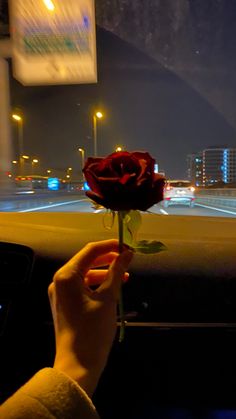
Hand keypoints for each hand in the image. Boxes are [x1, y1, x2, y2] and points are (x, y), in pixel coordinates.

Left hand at [48, 239, 132, 396]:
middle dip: (108, 259)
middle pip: (86, 261)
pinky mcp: (64, 303)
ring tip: (125, 276)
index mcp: (66, 276)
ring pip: (85, 274)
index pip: (90, 251)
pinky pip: (82, 286)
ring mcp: (60, 293)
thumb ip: (117, 271)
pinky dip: (97, 284)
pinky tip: (113, 288)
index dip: (111, 246)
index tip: (129, 247)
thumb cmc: (93, 330)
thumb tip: (127, 253)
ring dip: (105, 272)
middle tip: (128, 259)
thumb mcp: (108, 298)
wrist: (78, 365)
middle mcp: (60, 281)